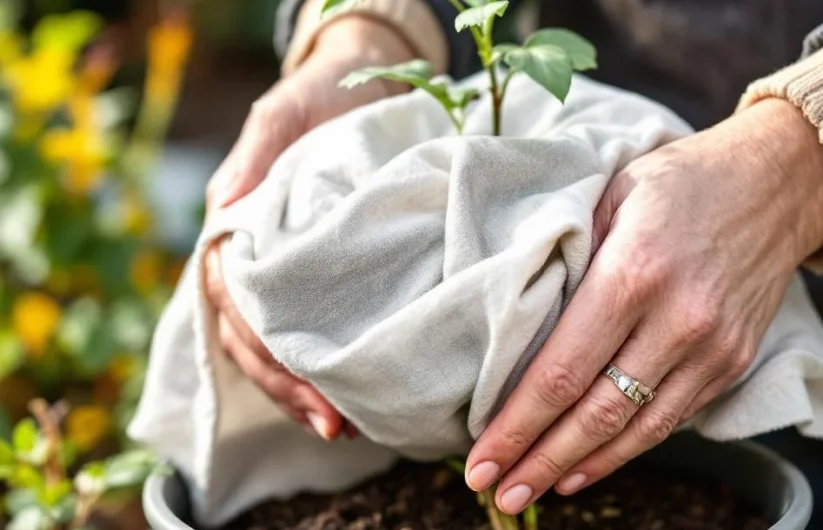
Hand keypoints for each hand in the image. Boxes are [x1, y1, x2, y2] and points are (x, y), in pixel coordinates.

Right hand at [203, 17, 414, 438]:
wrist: (360, 87)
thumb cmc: (315, 99)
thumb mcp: (282, 117)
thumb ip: (255, 159)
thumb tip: (224, 210)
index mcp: (236, 232)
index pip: (238, 305)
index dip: (264, 350)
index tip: (303, 385)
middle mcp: (257, 263)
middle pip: (256, 341)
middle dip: (289, 388)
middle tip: (332, 425)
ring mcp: (290, 276)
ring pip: (280, 347)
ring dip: (306, 392)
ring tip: (342, 427)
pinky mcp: (327, 278)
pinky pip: (316, 331)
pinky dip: (329, 368)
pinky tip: (354, 395)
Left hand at [463, 99, 822, 513]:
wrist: (776, 183)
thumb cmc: (678, 182)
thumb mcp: (609, 194)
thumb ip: (566, 257)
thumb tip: (513, 321)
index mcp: (632, 272)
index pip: (560, 372)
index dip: (516, 425)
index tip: (480, 460)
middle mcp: (676, 319)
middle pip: (594, 413)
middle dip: (538, 460)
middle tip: (497, 491)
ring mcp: (712, 347)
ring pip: (635, 429)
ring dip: (578, 467)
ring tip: (532, 491)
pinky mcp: (732, 361)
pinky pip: (671, 419)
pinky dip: (626, 450)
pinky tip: (587, 467)